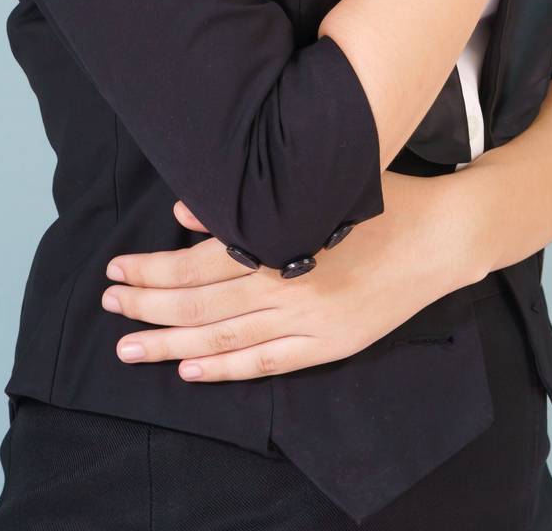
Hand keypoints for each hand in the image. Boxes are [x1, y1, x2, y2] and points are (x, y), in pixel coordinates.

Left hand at [99, 174, 477, 381]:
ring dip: (171, 343)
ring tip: (129, 348)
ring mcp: (310, 321)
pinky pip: (267, 362)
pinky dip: (225, 368)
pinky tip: (189, 369)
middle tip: (108, 305)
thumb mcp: (318, 182)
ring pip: (225, 338)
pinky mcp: (330, 344)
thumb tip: (184, 211)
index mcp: (282, 240)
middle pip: (202, 303)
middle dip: (149, 306)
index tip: (117, 268)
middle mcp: (289, 285)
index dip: (153, 269)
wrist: (443, 235)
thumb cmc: (380, 198)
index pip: (199, 263)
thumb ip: (251, 200)